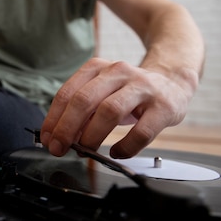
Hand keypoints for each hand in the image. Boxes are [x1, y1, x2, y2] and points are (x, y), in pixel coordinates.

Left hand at [39, 57, 194, 158]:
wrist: (172, 81)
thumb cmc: (129, 92)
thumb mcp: (102, 93)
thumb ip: (82, 111)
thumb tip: (61, 136)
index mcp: (97, 68)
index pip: (67, 93)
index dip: (54, 119)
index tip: (48, 139)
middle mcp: (118, 72)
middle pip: (85, 100)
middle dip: (67, 128)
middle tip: (59, 148)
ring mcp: (142, 87)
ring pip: (110, 111)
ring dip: (92, 135)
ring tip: (85, 150)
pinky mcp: (164, 106)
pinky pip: (142, 131)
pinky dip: (126, 146)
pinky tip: (117, 153)